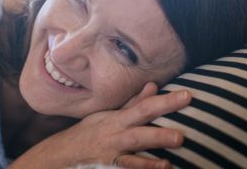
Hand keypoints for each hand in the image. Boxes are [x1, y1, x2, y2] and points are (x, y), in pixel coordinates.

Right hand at [10, 82, 190, 168]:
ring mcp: (110, 158)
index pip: (146, 108)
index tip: (188, 95)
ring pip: (132, 160)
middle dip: (160, 135)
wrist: (59, 156)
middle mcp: (116, 138)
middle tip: (181, 137)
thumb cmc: (90, 132)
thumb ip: (134, 103)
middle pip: (140, 135)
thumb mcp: (110, 115)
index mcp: (119, 120)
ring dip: (150, 163)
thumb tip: (154, 86)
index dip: (166, 101)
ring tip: (168, 165)